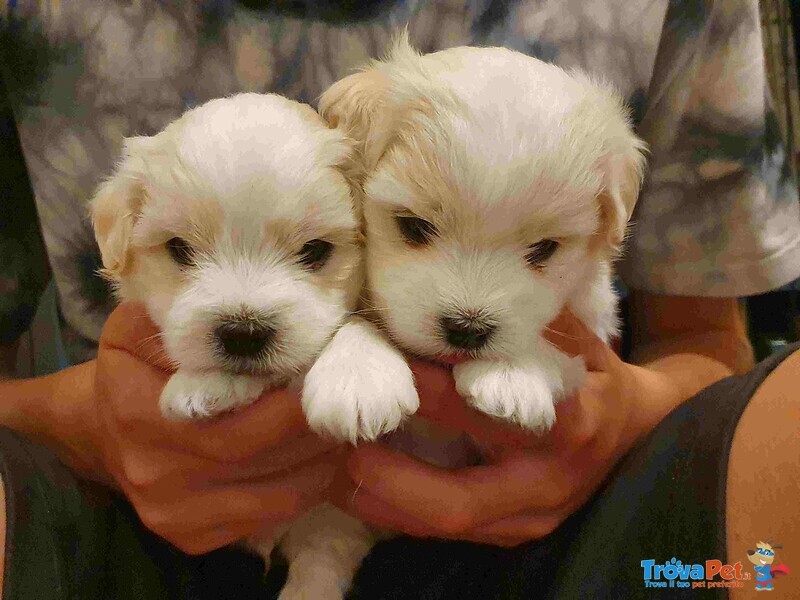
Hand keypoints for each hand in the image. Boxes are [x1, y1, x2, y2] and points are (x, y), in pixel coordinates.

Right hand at [94, 303, 343, 553]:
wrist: (101, 430)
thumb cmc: (134, 369)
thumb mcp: (138, 329)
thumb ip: (179, 318)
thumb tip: (237, 320)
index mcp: (139, 412)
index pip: (234, 418)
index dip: (288, 403)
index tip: (323, 378)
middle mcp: (153, 471)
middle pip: (259, 455)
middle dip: (311, 429)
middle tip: (344, 402)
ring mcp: (172, 513)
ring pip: (275, 496)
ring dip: (321, 462)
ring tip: (340, 429)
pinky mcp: (192, 538)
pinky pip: (268, 519)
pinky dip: (306, 489)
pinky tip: (317, 459)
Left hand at [332, 311, 677, 545]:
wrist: (637, 430)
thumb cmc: (593, 375)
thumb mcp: (573, 340)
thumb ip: (522, 324)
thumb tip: (458, 295)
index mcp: (568, 421)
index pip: (492, 411)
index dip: (434, 393)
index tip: (383, 369)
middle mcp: (550, 479)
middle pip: (463, 498)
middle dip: (396, 481)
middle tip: (344, 453)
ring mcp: (534, 515)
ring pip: (450, 526)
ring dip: (387, 506)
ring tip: (333, 480)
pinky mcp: (517, 532)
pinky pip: (452, 531)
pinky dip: (403, 515)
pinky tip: (359, 494)